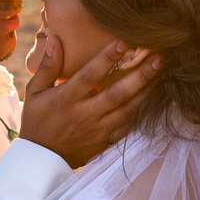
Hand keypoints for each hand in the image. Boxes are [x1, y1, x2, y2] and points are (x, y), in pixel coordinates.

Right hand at [18, 37, 160, 167]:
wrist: (42, 160)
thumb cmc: (37, 121)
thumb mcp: (34, 92)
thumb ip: (48, 66)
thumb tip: (56, 39)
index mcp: (65, 100)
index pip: (89, 76)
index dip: (107, 58)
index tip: (125, 41)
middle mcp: (84, 115)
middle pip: (117, 93)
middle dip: (139, 76)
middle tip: (159, 58)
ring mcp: (98, 130)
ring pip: (128, 110)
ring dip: (148, 92)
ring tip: (165, 74)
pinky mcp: (106, 141)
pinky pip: (129, 127)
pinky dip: (145, 113)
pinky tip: (158, 99)